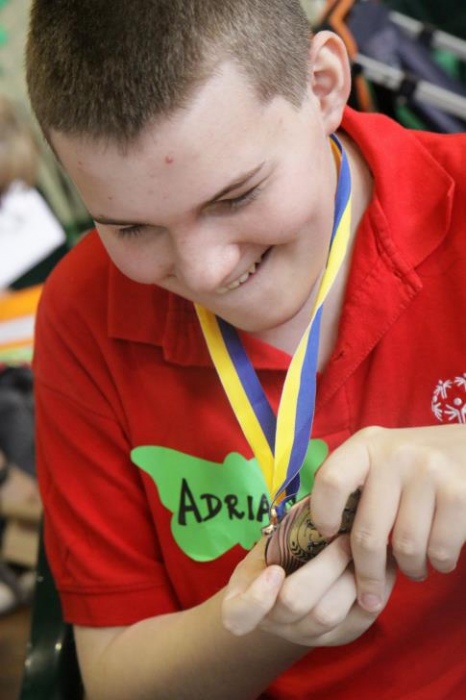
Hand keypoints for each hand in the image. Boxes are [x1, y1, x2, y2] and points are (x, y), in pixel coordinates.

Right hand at [222, 535, 395, 646]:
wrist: (294, 588)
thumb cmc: (279, 554)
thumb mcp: (270, 541)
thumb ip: (287, 527)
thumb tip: (322, 493)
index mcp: (243, 600)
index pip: (240, 616)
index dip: (257, 598)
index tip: (275, 571)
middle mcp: (274, 624)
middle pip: (296, 603)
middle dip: (323, 567)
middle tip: (342, 539)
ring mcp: (306, 635)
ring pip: (329, 614)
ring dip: (349, 577)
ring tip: (363, 547)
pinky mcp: (338, 638)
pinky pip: (359, 620)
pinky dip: (373, 590)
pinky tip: (382, 564)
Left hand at [310, 425, 465, 611]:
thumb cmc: (417, 462)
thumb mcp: (381, 456)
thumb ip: (355, 484)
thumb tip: (322, 538)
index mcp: (367, 445)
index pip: (331, 481)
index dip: (322, 514)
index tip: (327, 537)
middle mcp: (395, 455)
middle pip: (368, 531)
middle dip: (368, 574)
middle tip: (369, 596)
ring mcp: (429, 472)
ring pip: (406, 547)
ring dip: (410, 569)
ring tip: (413, 568)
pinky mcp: (459, 493)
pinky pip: (440, 549)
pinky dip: (439, 563)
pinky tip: (438, 557)